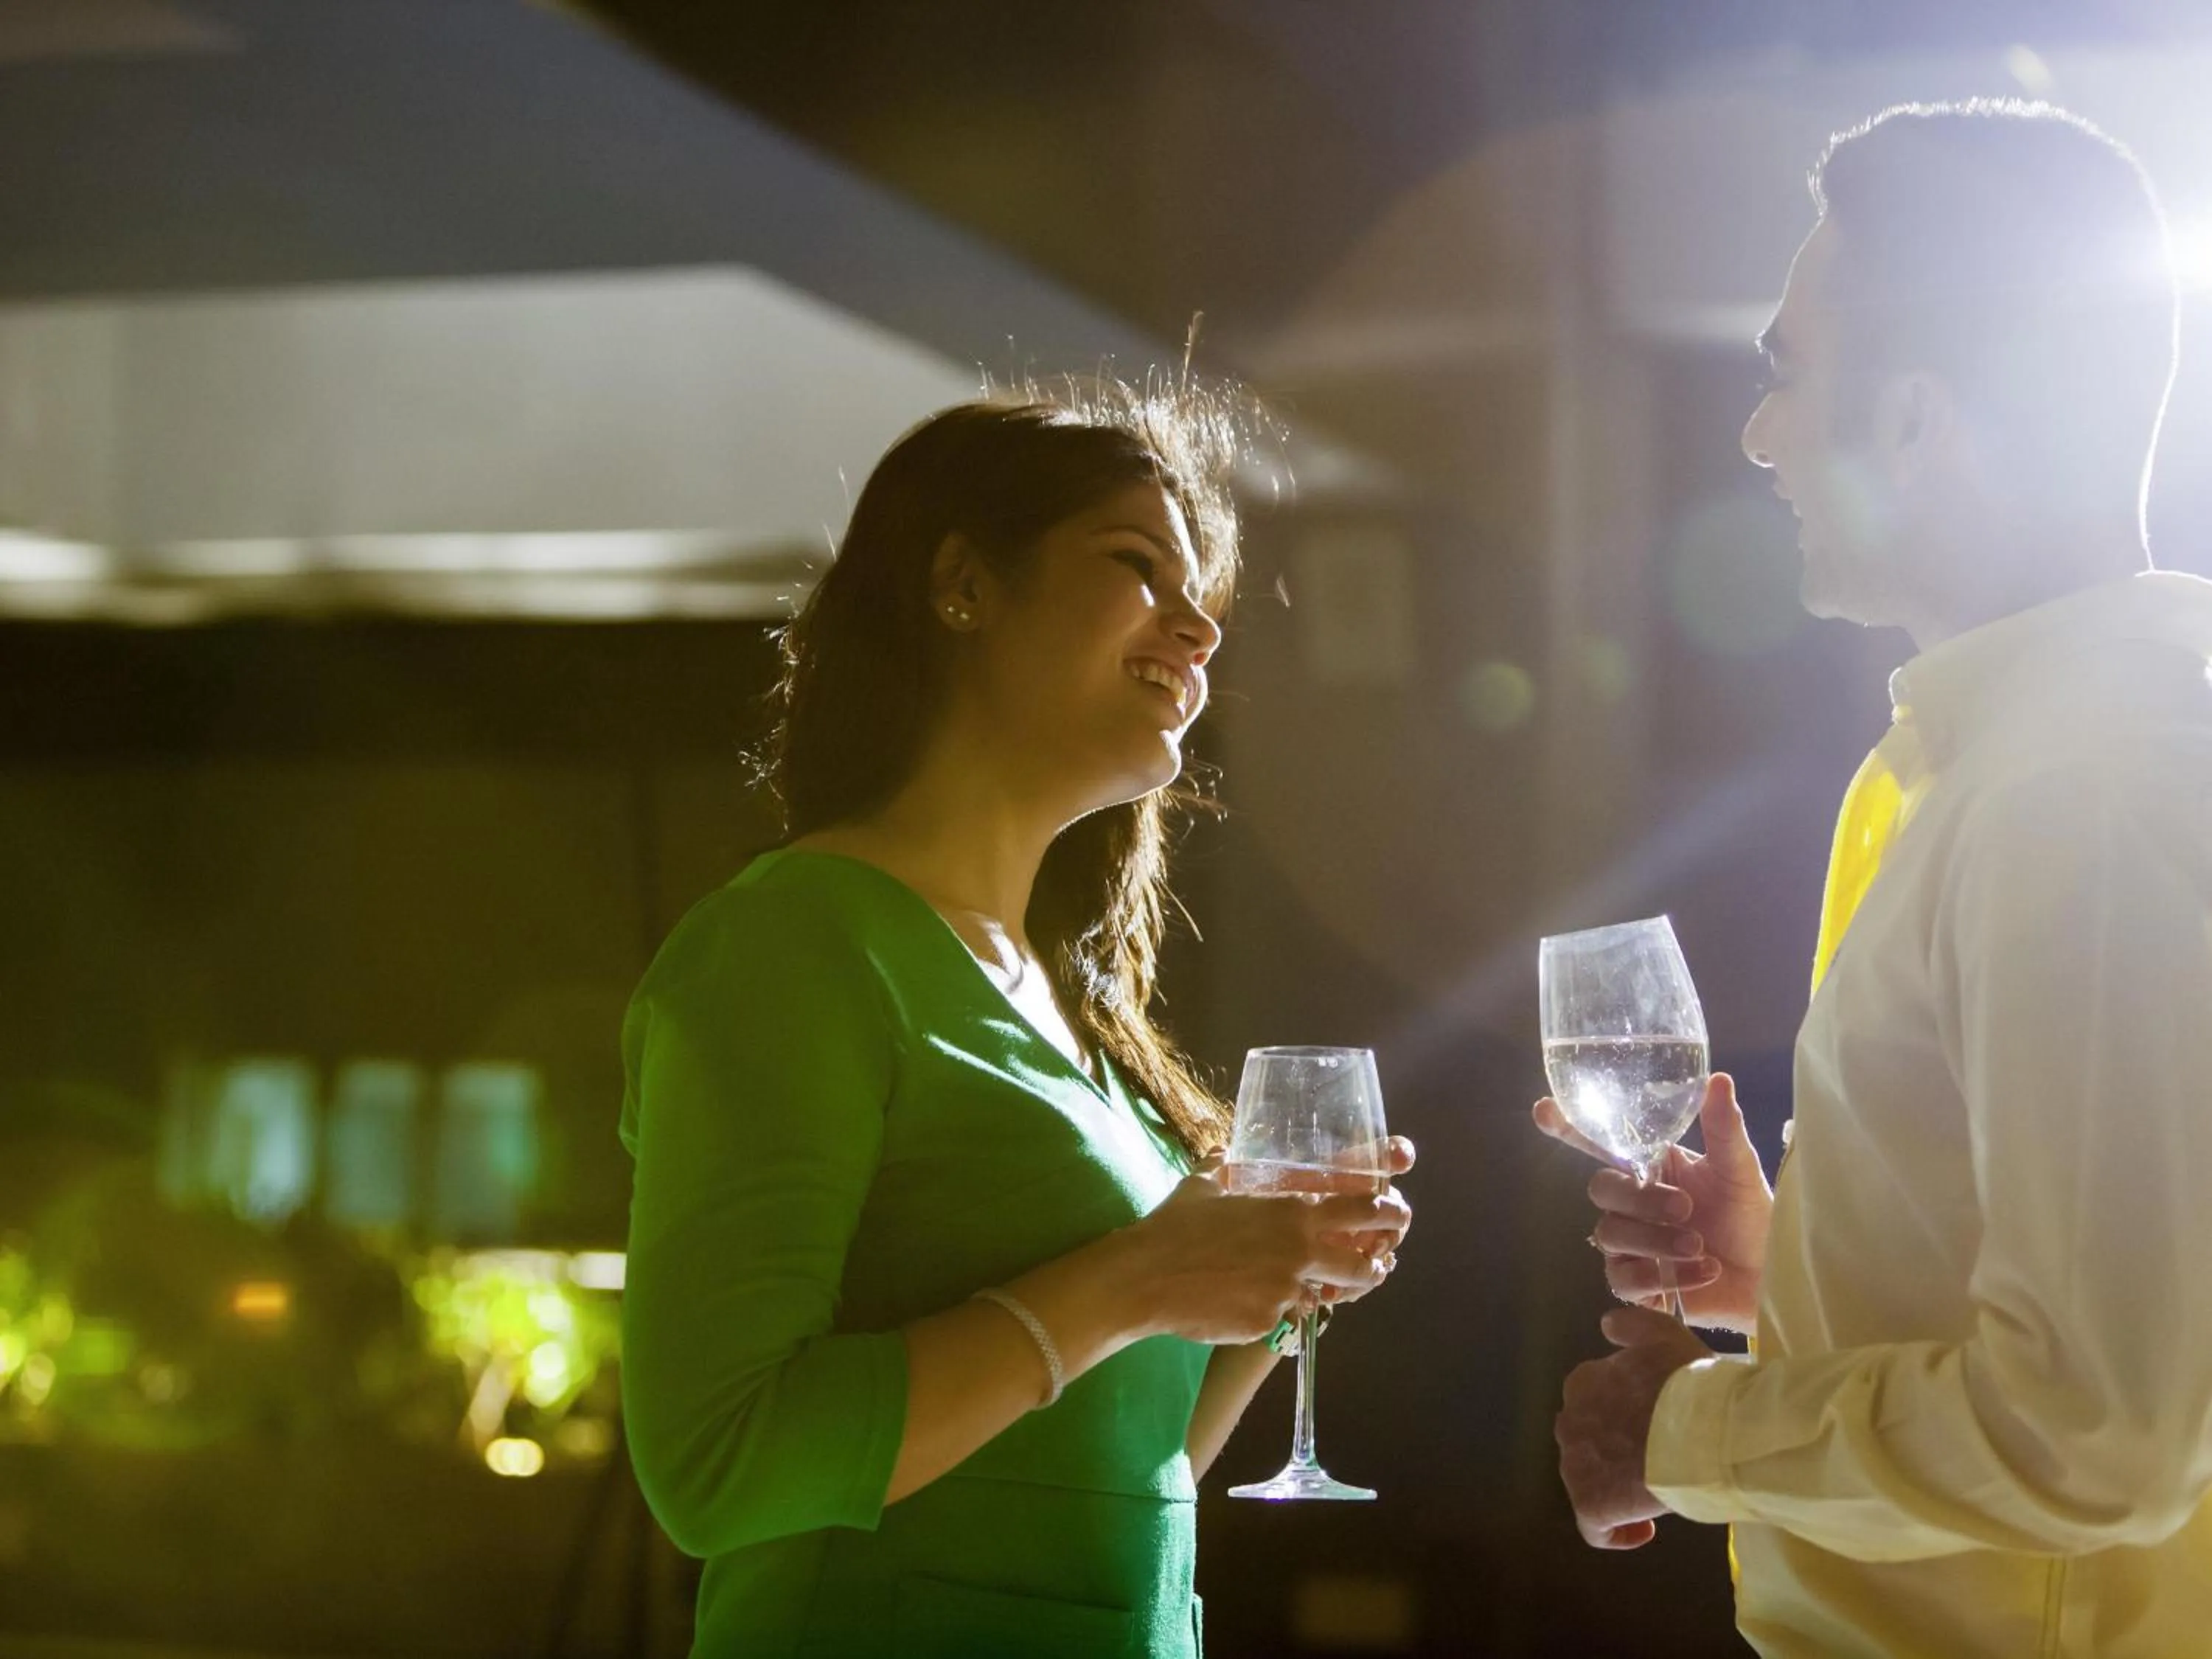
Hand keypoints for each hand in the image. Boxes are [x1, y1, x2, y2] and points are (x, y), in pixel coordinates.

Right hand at [1119, 1148, 1412, 1345]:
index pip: (1361, 1207)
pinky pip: (1288, 1317)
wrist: (1146, 1277)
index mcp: (1290, 1211)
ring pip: (1329, 1294)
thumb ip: (1224, 1166)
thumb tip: (1224, 1149)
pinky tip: (1263, 1304)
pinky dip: (1282, 1311)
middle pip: (1363, 1263)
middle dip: (1376, 1263)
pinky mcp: (1271, 1322)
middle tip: (1377, 1262)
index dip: (1385, 1211)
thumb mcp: (1203, 1185)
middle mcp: (1299, 1250)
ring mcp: (1287, 1289)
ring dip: (1336, 1290)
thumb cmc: (1174, 1225)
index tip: (1396, 1212)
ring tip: (1333, 1287)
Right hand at [1534, 1073, 1770, 1333]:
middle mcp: (1633, 1202)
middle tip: (1685, 1208)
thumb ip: (1723, 1128)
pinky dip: (1667, 1276)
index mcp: (1651, 1166)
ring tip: (1699, 1246)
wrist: (1769, 1279)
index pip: (1600, 1142)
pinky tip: (1704, 1272)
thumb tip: (1717, 1079)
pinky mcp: (1638, 1285)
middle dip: (1640, 1200)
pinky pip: (1626, 1279)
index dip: (1568, 1127)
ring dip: (1656, 1240)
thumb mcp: (1740, 1170)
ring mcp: (1631, 1244)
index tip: (1543, 1110)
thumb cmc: (1751, 1218)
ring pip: (1610, 1235)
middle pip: (1601, 1189)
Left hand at [1555, 1306, 1712, 1548]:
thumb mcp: (1662, 1333)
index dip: (1623, 1415)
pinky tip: (1646, 1527)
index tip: (1655, 1425)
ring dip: (1618, 1487)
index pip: (1594, 1401)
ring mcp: (1575, 1465)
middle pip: (1590, 1442)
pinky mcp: (1589, 1503)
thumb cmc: (1688, 1382)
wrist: (1702, 1430)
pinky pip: (1594, 1526)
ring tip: (1658, 1489)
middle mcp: (1569, 1421)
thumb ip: (1630, 1325)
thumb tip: (1606, 1325)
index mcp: (1583, 1382)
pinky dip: (1616, 1530)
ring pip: (1591, 1482)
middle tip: (1660, 1456)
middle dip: (1618, 1451)